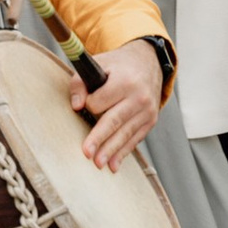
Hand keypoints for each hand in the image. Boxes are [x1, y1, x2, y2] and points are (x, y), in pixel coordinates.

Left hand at [74, 39, 164, 172]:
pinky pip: (135, 139)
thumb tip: (76, 106)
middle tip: (87, 153)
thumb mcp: (99, 64)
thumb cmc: (118, 66)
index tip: (86, 105)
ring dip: (111, 150)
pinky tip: (113, 164)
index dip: (89, 105)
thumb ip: (81, 83)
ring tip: (98, 163)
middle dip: (99, 138)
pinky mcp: (150, 121)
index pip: (101, 101)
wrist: (148, 63)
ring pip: (126, 133)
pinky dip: (124, 152)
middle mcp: (139, 97)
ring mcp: (147, 111)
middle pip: (115, 121)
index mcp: (124, 81)